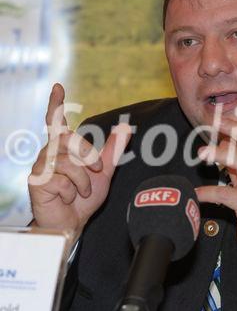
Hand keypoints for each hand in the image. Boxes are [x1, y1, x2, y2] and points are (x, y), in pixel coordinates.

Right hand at [28, 83, 130, 239]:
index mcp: (63, 148)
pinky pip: (62, 179)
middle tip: (97, 170)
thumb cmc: (84, 198)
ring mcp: (41, 167)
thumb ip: (113, 150)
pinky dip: (72, 191)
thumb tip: (126, 127)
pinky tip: (67, 198)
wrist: (73, 222)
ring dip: (83, 179)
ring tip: (81, 191)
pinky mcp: (37, 182)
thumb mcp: (104, 172)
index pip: (56, 122)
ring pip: (67, 161)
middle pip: (69, 139)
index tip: (58, 87)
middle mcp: (49, 153)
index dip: (57, 104)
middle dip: (89, 155)